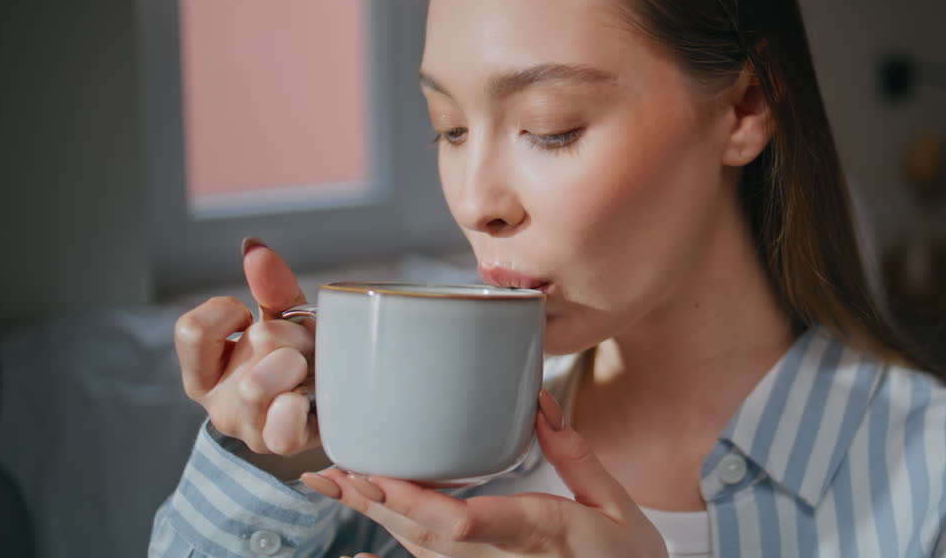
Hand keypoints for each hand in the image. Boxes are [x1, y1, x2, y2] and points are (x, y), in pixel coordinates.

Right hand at [173, 237, 319, 454]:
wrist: (335, 405)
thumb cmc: (299, 356)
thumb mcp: (284, 317)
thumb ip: (270, 286)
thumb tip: (253, 247)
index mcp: (205, 372)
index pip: (192, 330)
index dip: (229, 312)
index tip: (251, 317)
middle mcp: (219, 406)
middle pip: (252, 343)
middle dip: (292, 333)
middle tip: (306, 344)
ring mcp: (249, 431)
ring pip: (258, 385)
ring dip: (299, 363)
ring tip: (310, 370)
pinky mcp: (282, 447)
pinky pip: (281, 427)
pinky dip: (298, 405)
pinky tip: (310, 398)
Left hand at [301, 389, 668, 557]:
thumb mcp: (616, 503)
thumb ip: (575, 454)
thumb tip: (538, 402)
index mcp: (536, 532)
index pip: (461, 523)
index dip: (410, 502)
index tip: (375, 475)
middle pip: (422, 535)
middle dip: (373, 502)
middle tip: (330, 472)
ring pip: (420, 550)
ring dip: (375, 518)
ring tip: (336, 485)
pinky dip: (392, 549)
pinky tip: (357, 550)